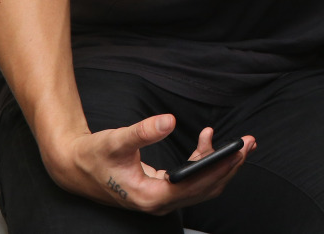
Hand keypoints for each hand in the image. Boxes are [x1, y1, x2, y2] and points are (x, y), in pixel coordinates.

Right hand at [48, 116, 253, 213]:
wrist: (74, 167)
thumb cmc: (93, 155)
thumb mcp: (116, 141)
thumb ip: (142, 131)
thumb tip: (169, 120)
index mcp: (149, 196)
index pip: (195, 186)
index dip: (219, 168)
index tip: (238, 150)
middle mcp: (158, 203)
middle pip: (205, 189)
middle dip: (230, 165)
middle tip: (250, 142)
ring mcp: (160, 200)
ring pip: (202, 187)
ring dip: (223, 165)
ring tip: (241, 143)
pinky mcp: (161, 191)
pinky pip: (192, 182)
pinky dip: (205, 163)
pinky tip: (206, 140)